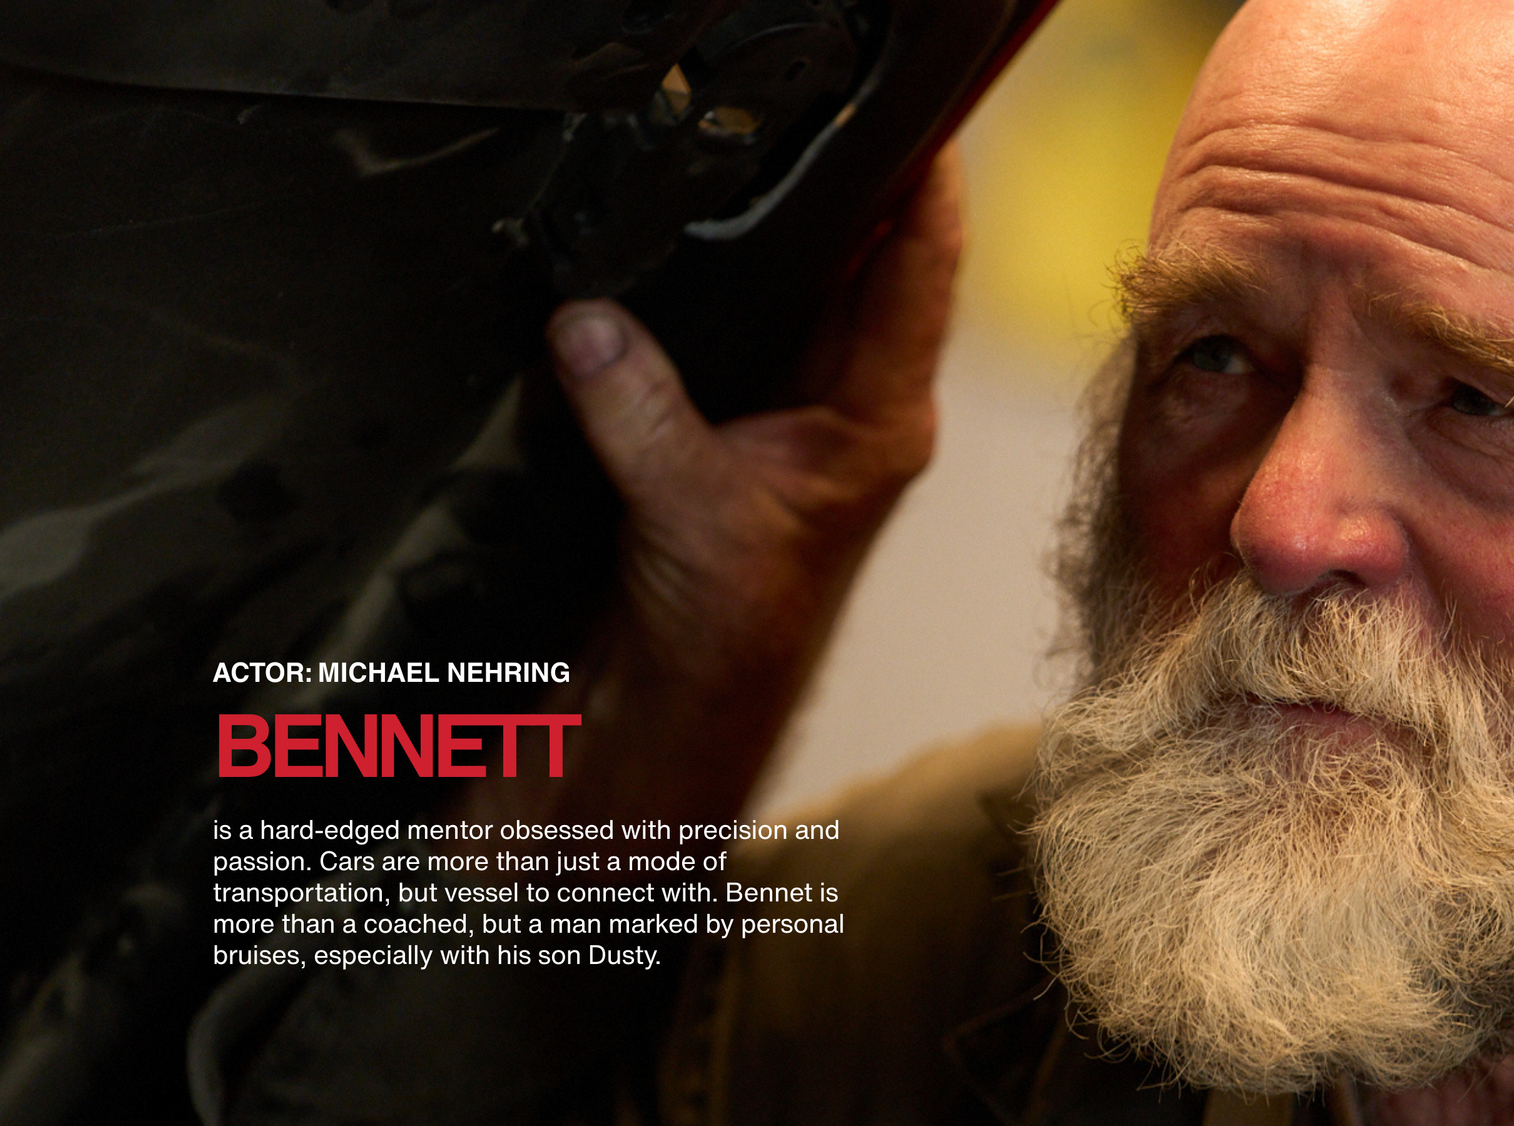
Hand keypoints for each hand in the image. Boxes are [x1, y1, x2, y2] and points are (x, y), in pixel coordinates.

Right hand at [460, 148, 963, 831]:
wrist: (668, 733)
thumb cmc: (723, 649)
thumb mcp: (688, 513)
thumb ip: (640, 407)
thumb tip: (590, 321)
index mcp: (878, 423)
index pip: (918, 272)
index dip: (923, 185)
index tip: (912, 120)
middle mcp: (847, 413)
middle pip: (861, 266)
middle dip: (834, 192)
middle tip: (795, 127)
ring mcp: (786, 423)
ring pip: (789, 294)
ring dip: (761, 240)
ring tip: (731, 171)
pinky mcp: (719, 438)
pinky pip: (714, 336)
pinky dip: (691, 293)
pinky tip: (660, 254)